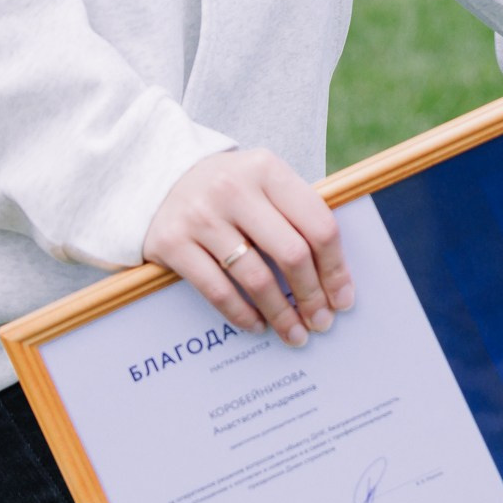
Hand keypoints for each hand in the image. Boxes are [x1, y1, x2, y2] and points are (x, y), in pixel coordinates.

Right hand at [143, 149, 353, 348]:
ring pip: (256, 278)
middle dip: (312, 295)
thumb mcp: (263, 182)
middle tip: (322, 322)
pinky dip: (242, 314)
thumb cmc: (230, 189)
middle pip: (291, 253)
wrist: (159, 178)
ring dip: (281, 313)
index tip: (343, 298)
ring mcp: (201, 216)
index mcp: (267, 169)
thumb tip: (334, 278)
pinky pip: (217, 290)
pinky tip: (257, 324)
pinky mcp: (172, 243)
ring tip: (294, 333)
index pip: (317, 223)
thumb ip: (296, 214)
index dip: (335, 267)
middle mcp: (234, 188)